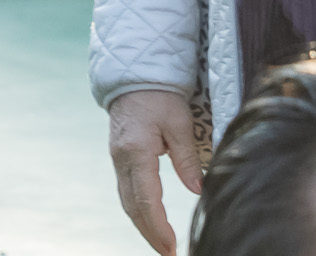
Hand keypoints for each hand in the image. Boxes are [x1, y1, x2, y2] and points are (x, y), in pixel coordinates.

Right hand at [107, 89, 201, 253]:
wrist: (135, 77)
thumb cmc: (160, 97)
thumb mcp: (180, 124)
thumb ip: (186, 158)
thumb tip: (198, 190)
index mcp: (136, 151)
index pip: (145, 199)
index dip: (158, 227)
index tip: (171, 247)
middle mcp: (121, 159)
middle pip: (132, 206)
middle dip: (149, 234)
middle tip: (168, 254)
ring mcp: (118, 159)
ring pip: (127, 201)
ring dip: (143, 225)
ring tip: (162, 244)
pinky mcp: (120, 158)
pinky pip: (126, 191)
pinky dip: (138, 210)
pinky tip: (151, 220)